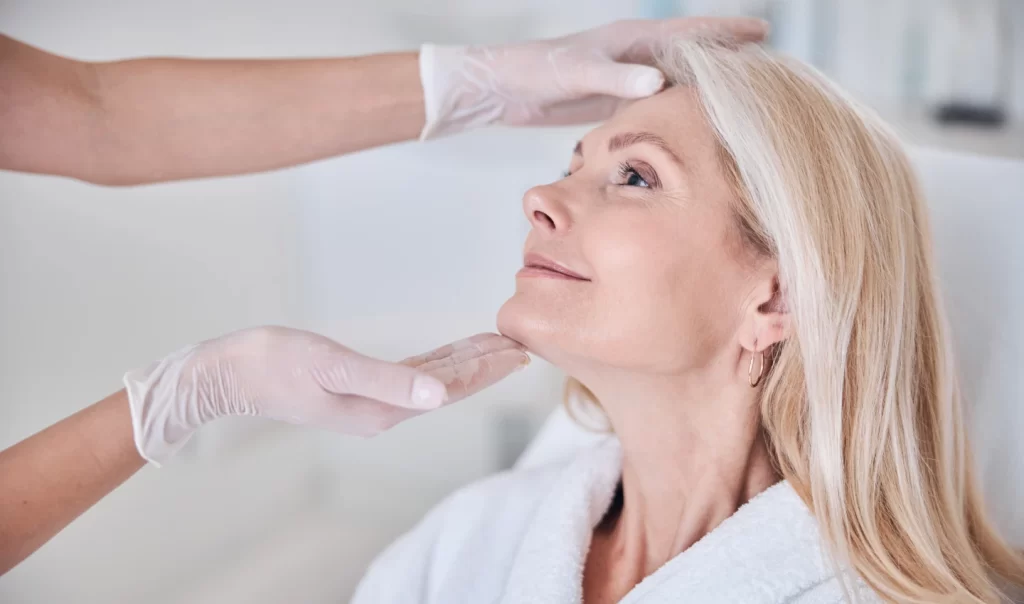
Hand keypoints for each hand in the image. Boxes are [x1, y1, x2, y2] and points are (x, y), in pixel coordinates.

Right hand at [124, 327, 528, 464]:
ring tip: (495, 344)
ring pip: (432, 379)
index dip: (486, 370)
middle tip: (521, 344)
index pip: (449, 389)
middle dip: (485, 366)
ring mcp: (368, 401)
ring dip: (464, 362)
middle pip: (447, 386)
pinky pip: (409, 374)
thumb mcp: (333, 367)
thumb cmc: (273, 365)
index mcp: (381, 410)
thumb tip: (440, 396)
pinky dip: (435, 361)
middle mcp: (381, 411)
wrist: (227, 373)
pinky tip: (447, 352)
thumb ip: (388, 382)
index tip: (519, 352)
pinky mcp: (355, 387)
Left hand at [418, 17, 767, 137]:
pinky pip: (657, 100)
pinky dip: (679, 106)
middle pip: (693, 54)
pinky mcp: (616, 99)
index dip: (727, 33)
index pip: (691, 33)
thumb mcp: (579, 75)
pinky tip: (693, 122)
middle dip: (728, 56)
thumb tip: (660, 82)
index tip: (764, 32)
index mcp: (633, 40)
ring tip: (741, 98)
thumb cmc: (539, 73)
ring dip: (707, 85)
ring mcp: (627, 76)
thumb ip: (617, 79)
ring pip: (678, 79)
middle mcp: (635, 55)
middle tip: (769, 66)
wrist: (506, 87)